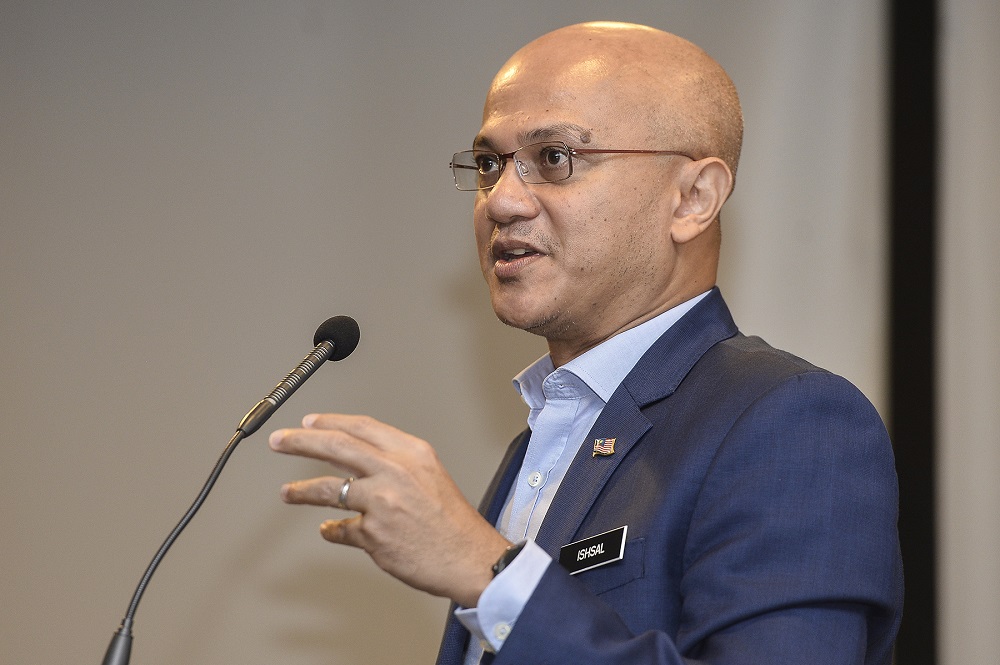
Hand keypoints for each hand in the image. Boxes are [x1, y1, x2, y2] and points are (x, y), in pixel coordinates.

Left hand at [269, 413, 509, 607]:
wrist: (471, 559)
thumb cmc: (454, 522)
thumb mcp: (430, 475)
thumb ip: (395, 464)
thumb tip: (355, 462)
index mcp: (412, 452)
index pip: (362, 427)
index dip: (331, 422)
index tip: (309, 422)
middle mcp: (395, 471)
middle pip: (337, 446)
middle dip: (301, 441)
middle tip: (280, 441)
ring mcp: (381, 502)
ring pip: (329, 488)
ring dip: (302, 490)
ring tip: (287, 492)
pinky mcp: (373, 534)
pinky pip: (341, 529)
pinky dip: (332, 529)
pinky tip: (329, 529)